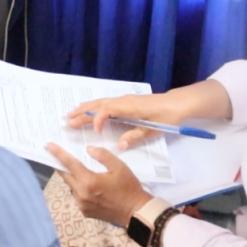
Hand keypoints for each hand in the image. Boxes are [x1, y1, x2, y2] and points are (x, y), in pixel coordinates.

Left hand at [46, 143, 152, 226]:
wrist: (136, 212)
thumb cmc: (129, 188)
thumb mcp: (119, 167)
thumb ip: (102, 156)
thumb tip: (88, 149)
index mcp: (89, 181)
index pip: (70, 164)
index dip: (58, 154)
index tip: (48, 146)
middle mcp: (81, 194)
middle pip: (65, 176)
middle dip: (60, 165)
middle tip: (55, 155)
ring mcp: (82, 204)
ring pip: (71, 186)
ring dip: (71, 177)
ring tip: (75, 169)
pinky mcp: (85, 211)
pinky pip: (77, 196)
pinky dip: (79, 188)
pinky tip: (87, 185)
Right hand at [66, 93, 189, 149]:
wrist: (178, 103)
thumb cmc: (167, 116)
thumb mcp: (153, 130)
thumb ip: (135, 136)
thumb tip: (119, 146)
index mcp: (128, 107)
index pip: (106, 110)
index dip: (97, 120)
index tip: (94, 133)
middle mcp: (123, 101)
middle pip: (98, 104)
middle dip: (82, 113)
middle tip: (67, 122)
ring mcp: (123, 100)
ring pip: (99, 102)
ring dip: (84, 108)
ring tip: (71, 115)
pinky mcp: (125, 102)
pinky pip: (104, 103)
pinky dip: (93, 107)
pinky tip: (87, 110)